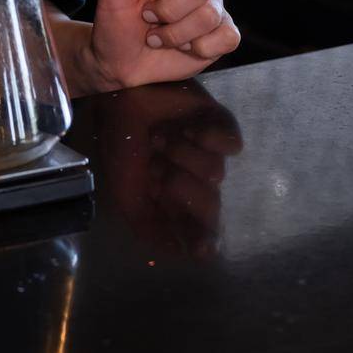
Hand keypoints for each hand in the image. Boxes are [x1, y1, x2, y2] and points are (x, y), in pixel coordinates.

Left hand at [81, 0, 240, 90]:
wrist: (118, 62)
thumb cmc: (116, 21)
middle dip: (169, 9)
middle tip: (148, 17)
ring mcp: (211, 7)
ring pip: (210, 15)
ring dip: (176, 34)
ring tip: (157, 37)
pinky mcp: (221, 35)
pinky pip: (228, 37)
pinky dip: (200, 47)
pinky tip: (183, 48)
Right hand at [95, 83, 243, 259]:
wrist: (120, 100)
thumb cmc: (122, 146)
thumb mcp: (126, 194)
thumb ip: (148, 227)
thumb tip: (175, 253)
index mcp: (176, 203)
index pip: (200, 231)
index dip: (203, 240)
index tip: (201, 247)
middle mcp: (197, 182)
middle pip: (211, 205)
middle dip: (182, 189)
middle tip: (156, 169)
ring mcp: (210, 154)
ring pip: (216, 172)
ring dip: (183, 155)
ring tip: (159, 138)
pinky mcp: (219, 125)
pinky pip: (232, 145)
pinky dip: (209, 139)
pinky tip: (188, 130)